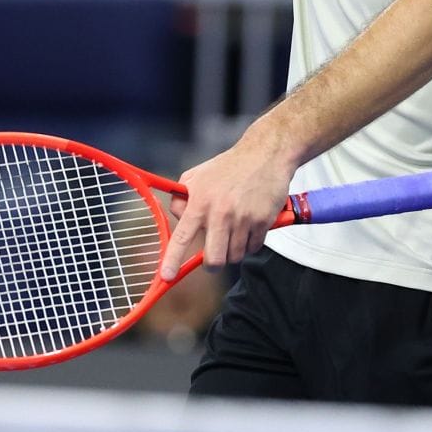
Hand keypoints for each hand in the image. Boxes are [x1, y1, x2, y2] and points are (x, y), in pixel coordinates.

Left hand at [158, 134, 298, 278]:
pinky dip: (251, 243)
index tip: (166, 277)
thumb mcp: (197, 175)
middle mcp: (220, 213)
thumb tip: (178, 220)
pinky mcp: (262, 221)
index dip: (172, 260)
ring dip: (234, 250)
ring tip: (236, 231)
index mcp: (200, 202)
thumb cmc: (229, 167)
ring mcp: (243, 218)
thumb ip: (182, 198)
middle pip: (214, 259)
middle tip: (215, 256)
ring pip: (235, 256)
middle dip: (213, 264)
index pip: (182, 237)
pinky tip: (250, 226)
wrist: (265, 154)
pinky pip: (254, 248)